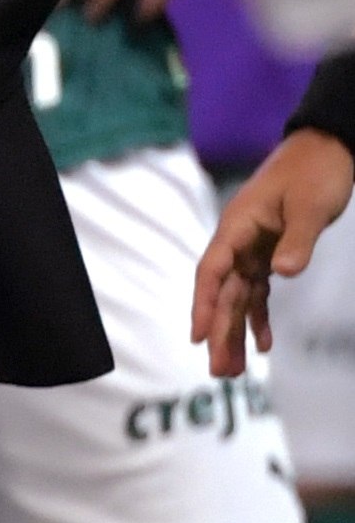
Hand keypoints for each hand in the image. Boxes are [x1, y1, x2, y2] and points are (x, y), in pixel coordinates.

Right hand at [194, 127, 353, 377]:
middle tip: (220, 372)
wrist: (325, 150)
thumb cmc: (314, 173)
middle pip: (223, 291)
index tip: (198, 336)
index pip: (212, 271)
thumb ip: (296, 241)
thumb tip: (282, 274)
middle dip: (219, 331)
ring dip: (235, 331)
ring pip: (238, 296)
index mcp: (238, 226)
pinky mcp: (270, 251)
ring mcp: (253, 247)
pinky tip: (263, 344)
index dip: (203, 304)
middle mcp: (239, 240)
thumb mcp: (309, 207)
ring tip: (234, 370)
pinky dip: (260, 316)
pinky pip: (258, 290)